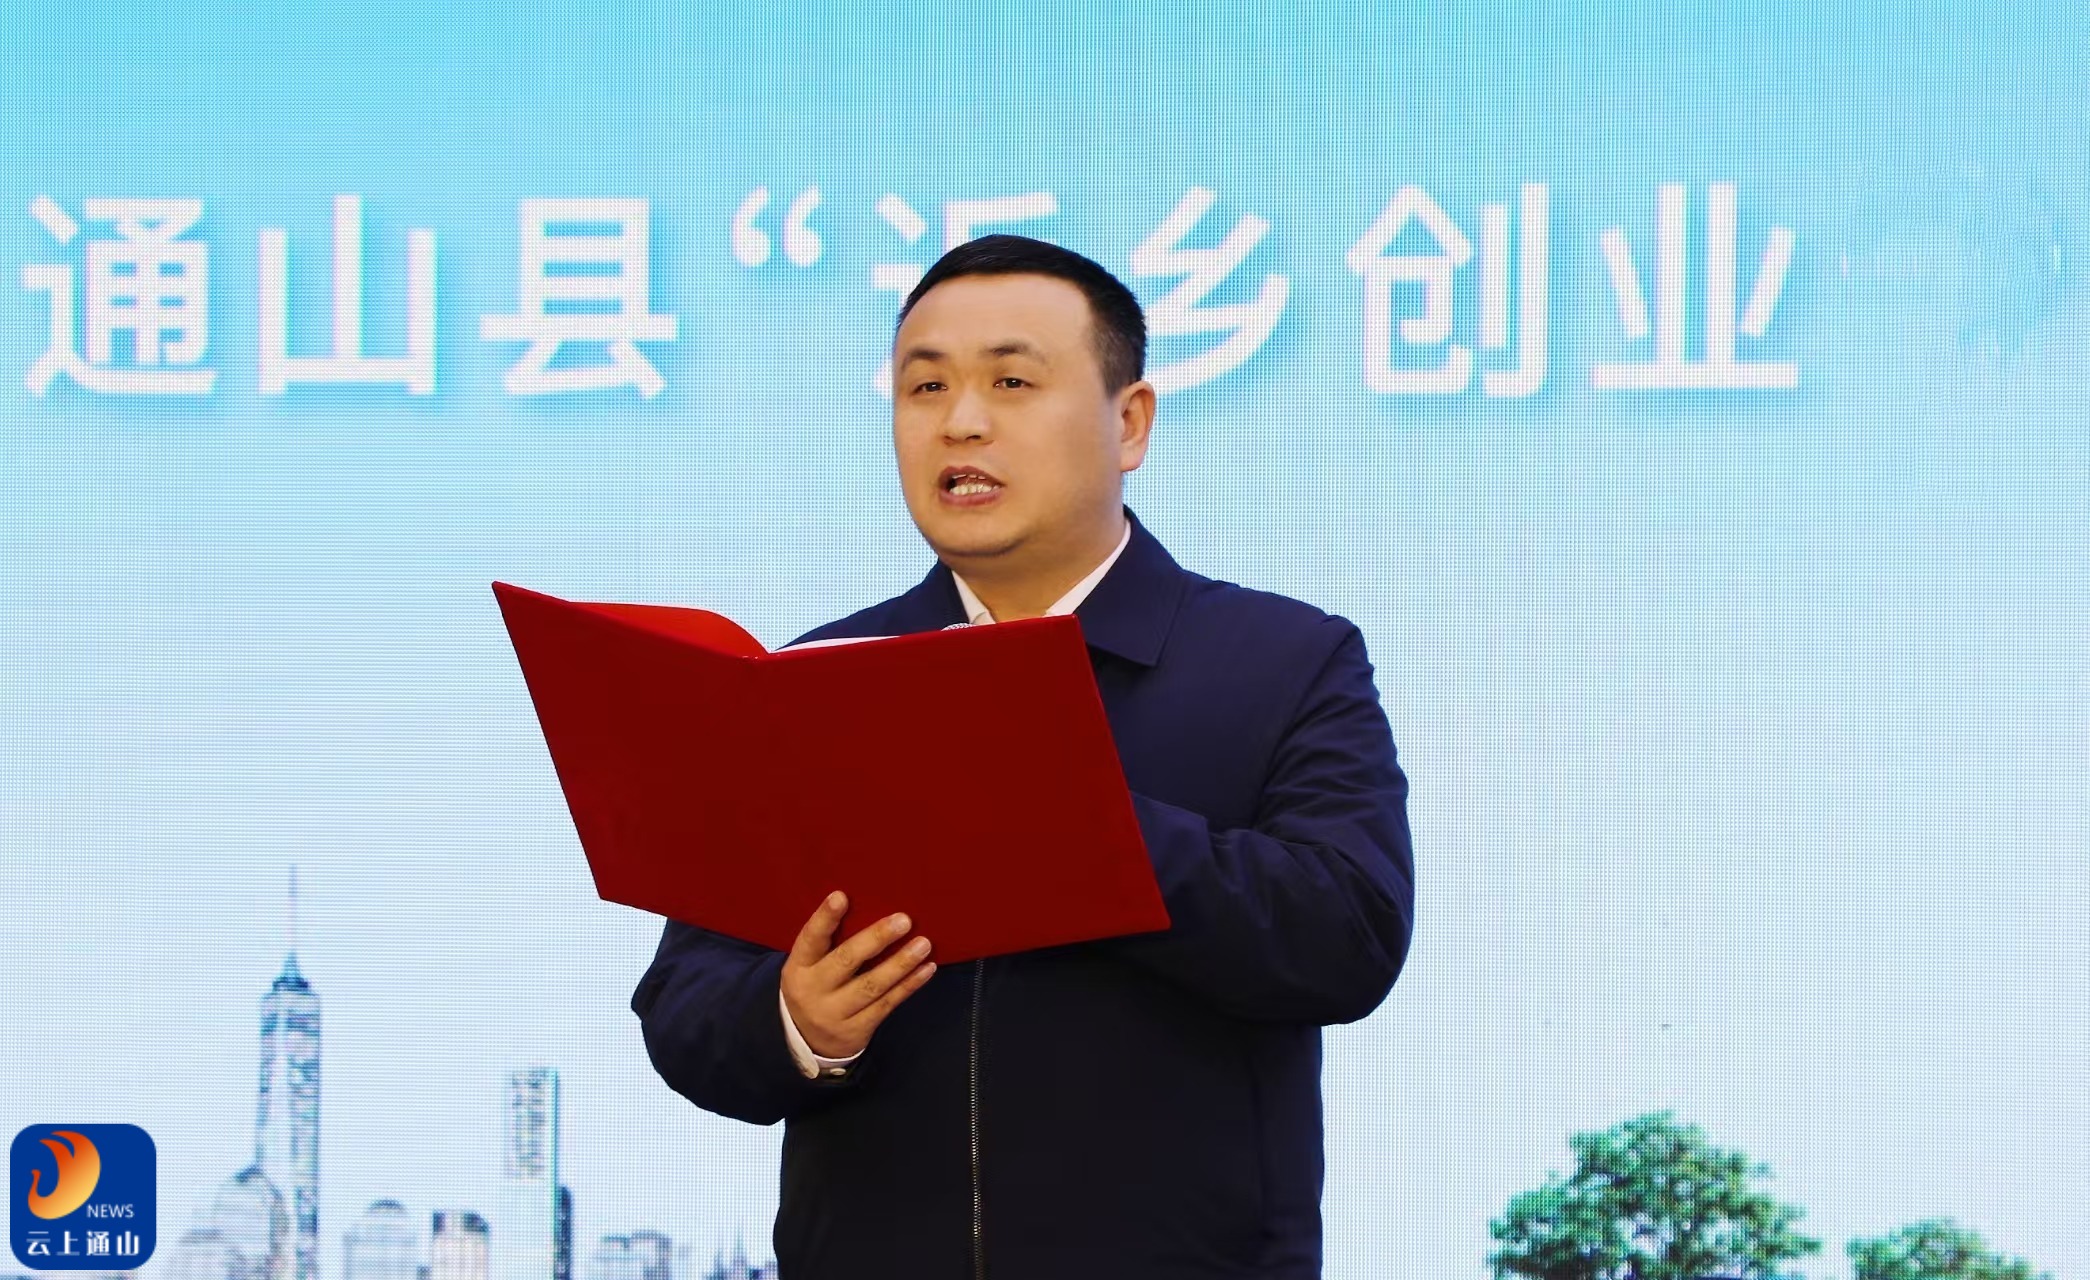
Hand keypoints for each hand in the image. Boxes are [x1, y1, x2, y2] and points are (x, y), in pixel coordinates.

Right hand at [780, 891, 935, 1059]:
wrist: (806, 1041)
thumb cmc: (815, 987)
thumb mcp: (808, 966)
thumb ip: (829, 942)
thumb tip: (867, 905)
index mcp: (799, 967)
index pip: (810, 939)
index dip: (825, 918)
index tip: (841, 896)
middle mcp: (814, 990)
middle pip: (846, 961)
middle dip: (877, 938)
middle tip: (904, 920)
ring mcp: (835, 1013)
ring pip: (872, 985)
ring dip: (901, 963)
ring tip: (923, 944)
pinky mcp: (856, 1030)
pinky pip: (886, 1004)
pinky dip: (908, 985)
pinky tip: (926, 969)